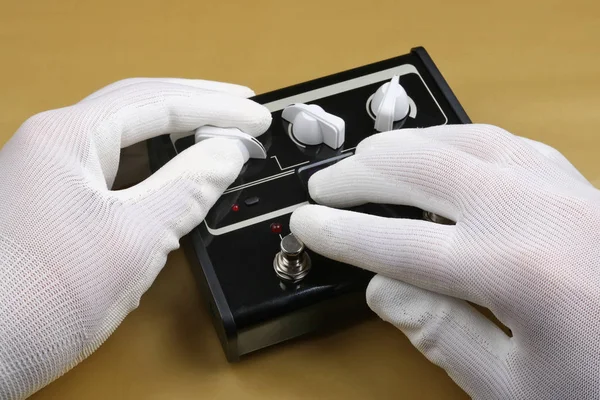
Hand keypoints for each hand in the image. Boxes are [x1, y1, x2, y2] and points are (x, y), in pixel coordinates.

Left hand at [0, 78, 270, 398]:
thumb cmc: (42, 299)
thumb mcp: (135, 237)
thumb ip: (188, 187)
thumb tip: (228, 152)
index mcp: (66, 138)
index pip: (156, 103)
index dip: (215, 107)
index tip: (256, 116)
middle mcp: (53, 144)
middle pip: (138, 108)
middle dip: (196, 107)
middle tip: (243, 110)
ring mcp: (50, 173)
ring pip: (126, 138)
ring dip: (175, 135)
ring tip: (220, 134)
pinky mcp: (54, 201)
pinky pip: (115, 169)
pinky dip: (155, 166)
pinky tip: (178, 172)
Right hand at [290, 124, 599, 398]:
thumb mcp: (509, 387)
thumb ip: (436, 330)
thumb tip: (380, 285)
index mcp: (513, 269)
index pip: (396, 240)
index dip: (340, 232)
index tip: (306, 222)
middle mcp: (535, 212)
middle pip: (422, 169)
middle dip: (360, 173)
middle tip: (324, 183)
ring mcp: (561, 189)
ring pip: (464, 140)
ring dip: (406, 145)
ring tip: (368, 155)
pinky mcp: (577, 185)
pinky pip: (505, 142)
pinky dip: (458, 139)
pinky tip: (441, 151)